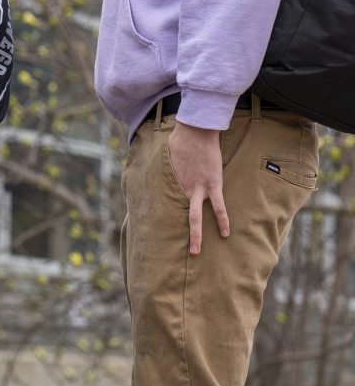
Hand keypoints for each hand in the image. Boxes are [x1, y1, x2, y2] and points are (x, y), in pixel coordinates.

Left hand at [169, 121, 228, 254]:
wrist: (196, 133)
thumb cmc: (181, 141)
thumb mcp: (168, 156)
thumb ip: (168, 166)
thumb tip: (162, 163)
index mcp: (172, 184)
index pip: (168, 205)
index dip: (166, 216)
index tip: (160, 230)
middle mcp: (183, 190)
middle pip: (179, 217)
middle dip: (178, 233)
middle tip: (176, 249)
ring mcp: (199, 189)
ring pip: (197, 217)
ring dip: (196, 235)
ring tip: (196, 252)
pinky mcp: (213, 185)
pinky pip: (219, 207)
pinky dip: (222, 220)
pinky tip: (225, 233)